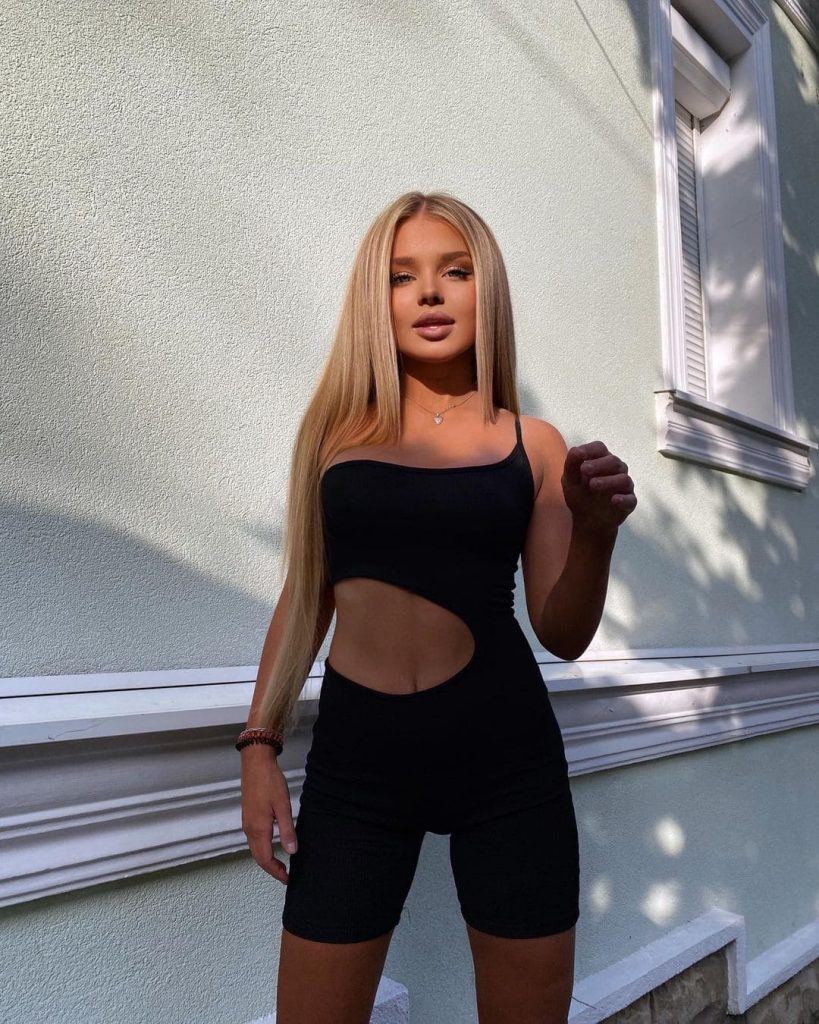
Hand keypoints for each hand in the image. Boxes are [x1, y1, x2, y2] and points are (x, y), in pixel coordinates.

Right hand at [240, 745, 298, 884]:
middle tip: (285, 875)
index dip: (276, 871)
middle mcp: (249, 829)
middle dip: (271, 869)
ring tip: (280, 864)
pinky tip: (272, 845)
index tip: (288, 878)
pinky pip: (253, 839)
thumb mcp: (283, 807)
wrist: (255, 764)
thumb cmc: (270, 783)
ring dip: (266, 859)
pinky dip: (262, 848)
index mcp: (258, 829)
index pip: (265, 859)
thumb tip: (292, 853)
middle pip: (258, 857)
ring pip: (255, 849)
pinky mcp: (248, 816)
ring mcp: (247, 822)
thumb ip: (287, 831)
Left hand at [562, 440, 636, 536]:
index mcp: (601, 460)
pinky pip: (630, 499)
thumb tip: (576, 450)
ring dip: (608, 481)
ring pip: (623, 479)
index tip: (580, 454)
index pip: (600, 448)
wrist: (587, 520)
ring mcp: (624, 486)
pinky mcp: (628, 502)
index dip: (590, 450)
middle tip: (584, 470)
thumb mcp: (570, 481)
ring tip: (592, 485)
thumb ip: (571, 465)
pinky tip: (614, 500)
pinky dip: (624, 499)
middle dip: (598, 465)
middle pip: (613, 461)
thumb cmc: (580, 494)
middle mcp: (616, 470)